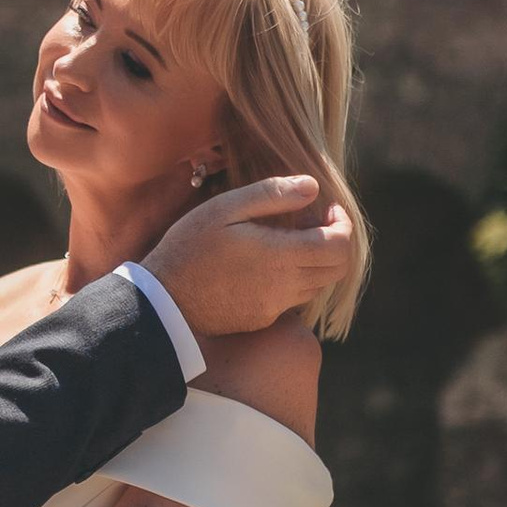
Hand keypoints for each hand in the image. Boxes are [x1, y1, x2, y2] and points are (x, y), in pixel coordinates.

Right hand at [148, 177, 351, 338]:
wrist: (164, 301)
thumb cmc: (190, 246)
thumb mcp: (226, 208)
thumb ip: (272, 194)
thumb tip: (313, 187)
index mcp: (280, 255)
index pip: (339, 245)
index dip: (342, 224)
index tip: (327, 208)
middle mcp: (285, 286)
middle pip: (337, 269)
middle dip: (336, 243)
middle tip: (315, 223)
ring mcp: (275, 307)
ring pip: (317, 285)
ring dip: (315, 262)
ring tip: (289, 241)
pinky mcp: (262, 319)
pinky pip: (292, 299)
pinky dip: (293, 280)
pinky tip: (266, 265)